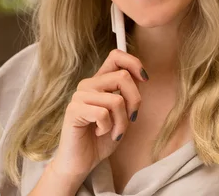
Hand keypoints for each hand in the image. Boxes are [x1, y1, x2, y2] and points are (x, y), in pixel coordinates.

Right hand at [49, 49, 147, 184]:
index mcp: (100, 81)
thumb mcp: (124, 112)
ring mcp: (79, 96)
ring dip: (122, 121)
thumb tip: (142, 76)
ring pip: (116, 99)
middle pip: (123, 77)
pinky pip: (103, 114)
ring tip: (113, 131)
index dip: (134, 63)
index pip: (116, 56)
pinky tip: (99, 133)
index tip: (145, 79)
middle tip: (130, 119)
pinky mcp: (73, 110)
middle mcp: (89, 84)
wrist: (83, 161)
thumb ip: (130, 93)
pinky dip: (108, 128)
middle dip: (135, 101)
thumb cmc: (103, 137)